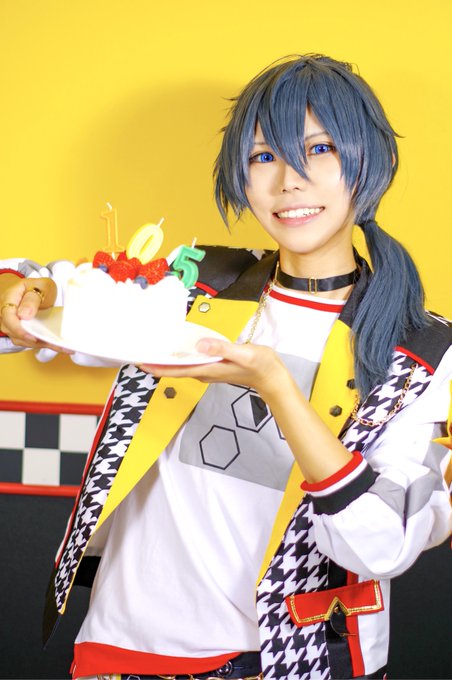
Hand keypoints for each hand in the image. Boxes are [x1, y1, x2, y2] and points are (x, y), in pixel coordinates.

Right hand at [0, 276, 61, 349]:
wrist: (37, 289)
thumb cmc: (39, 287)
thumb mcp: (40, 286)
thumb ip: (32, 299)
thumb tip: (23, 315)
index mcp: (9, 299)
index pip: (8, 317)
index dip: (18, 329)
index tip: (32, 337)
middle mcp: (7, 313)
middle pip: (13, 332)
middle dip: (32, 340)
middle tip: (52, 343)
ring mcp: (12, 323)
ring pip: (20, 339)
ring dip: (39, 344)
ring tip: (58, 346)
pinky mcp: (21, 330)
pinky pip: (28, 340)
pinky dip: (41, 343)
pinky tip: (56, 345)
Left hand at [140, 337, 289, 398]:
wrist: (272, 377)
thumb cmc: (259, 365)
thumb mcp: (243, 353)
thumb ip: (221, 349)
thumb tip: (200, 345)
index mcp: (207, 370)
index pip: (175, 370)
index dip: (156, 366)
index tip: (140, 361)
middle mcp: (204, 372)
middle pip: (174, 369)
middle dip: (156, 362)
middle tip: (139, 351)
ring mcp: (208, 370)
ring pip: (181, 365)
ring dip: (166, 359)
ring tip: (152, 348)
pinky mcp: (213, 365)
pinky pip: (191, 361)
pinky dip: (180, 355)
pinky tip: (177, 347)